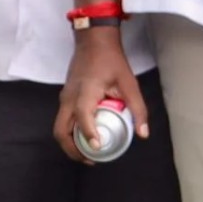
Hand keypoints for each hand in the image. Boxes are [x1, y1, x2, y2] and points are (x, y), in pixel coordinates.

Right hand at [59, 26, 147, 162]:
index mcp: (85, 91)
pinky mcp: (65, 98)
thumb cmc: (111, 60)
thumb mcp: (129, 84)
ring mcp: (64, 98)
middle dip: (73, 150)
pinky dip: (70, 134)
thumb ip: (137, 109)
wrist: (93, 41)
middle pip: (61, 131)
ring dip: (70, 144)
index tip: (97, 148)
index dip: (88, 133)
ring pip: (59, 128)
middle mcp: (69, 97)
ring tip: (88, 154)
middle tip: (91, 159)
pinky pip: (63, 121)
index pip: (82, 116)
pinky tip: (85, 139)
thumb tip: (143, 133)